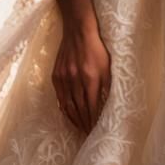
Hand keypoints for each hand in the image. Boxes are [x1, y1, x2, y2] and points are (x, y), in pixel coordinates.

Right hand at [52, 19, 110, 133]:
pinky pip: (59, 96)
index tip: (94, 131)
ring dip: (73, 119)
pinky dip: (63, 107)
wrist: (78, 30)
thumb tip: (108, 103)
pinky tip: (67, 113)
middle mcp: (75, 80)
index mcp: (90, 78)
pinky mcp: (56, 74)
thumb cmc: (96, 48)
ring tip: (79, 128)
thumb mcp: (107, 66)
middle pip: (79, 108)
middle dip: (83, 123)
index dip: (92, 120)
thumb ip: (107, 85)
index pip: (91, 106)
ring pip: (68, 104)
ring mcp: (64, 77)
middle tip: (87, 134)